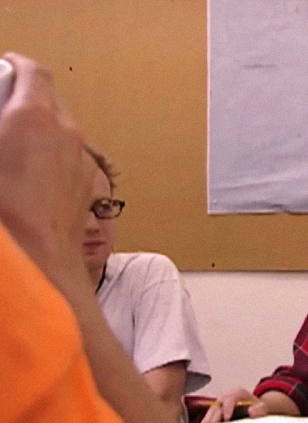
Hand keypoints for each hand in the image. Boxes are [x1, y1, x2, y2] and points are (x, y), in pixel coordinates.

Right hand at [0, 52, 90, 270]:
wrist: (36, 260)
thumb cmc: (4, 212)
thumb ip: (0, 124)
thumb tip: (6, 127)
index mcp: (34, 116)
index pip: (33, 72)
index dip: (17, 66)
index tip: (5, 68)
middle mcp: (66, 132)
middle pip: (50, 100)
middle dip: (26, 101)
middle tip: (2, 112)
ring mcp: (81, 159)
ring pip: (63, 131)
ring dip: (40, 131)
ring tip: (14, 148)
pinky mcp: (88, 184)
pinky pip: (70, 158)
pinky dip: (53, 156)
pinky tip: (31, 176)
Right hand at [199, 388, 266, 422]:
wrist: (256, 408)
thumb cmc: (259, 408)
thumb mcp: (263, 407)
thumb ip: (259, 409)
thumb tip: (251, 411)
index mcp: (237, 392)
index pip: (230, 398)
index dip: (227, 408)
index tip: (227, 418)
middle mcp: (226, 396)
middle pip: (217, 406)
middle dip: (214, 417)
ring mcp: (219, 403)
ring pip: (211, 412)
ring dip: (207, 422)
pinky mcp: (215, 411)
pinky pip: (209, 417)